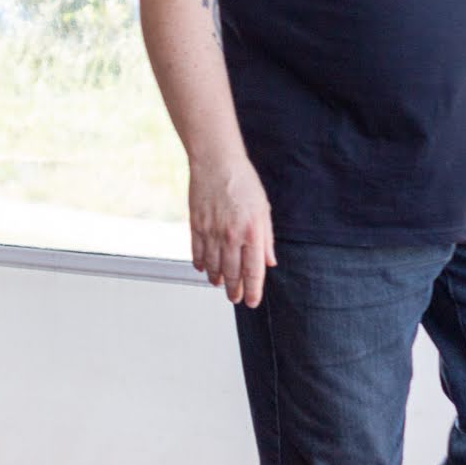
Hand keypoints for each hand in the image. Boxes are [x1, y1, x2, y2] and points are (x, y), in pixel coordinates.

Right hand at [189, 156, 276, 306]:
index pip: (253, 272)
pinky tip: (203, 268)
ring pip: (213, 266)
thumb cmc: (243, 182)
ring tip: (218, 284)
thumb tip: (268, 262)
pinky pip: (197, 251)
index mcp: (252, 233)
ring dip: (216, 278)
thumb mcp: (263, 211)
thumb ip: (266, 240)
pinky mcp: (196, 225)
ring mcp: (212, 232)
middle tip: (234, 297)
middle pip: (232, 273)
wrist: (217, 163)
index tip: (251, 301)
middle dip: (234, 289)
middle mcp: (231, 236)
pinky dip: (200, 263)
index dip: (252, 291)